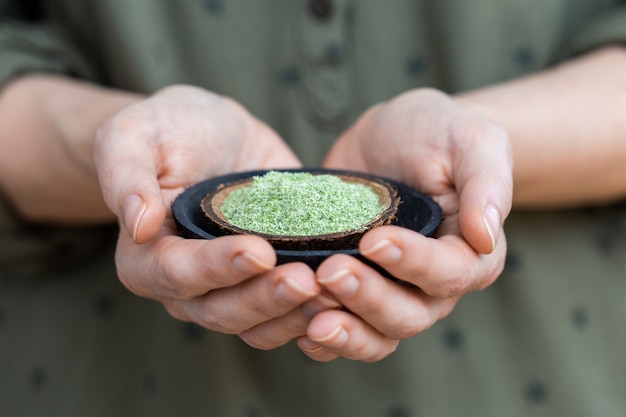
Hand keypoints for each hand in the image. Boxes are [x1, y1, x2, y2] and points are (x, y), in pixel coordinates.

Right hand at [94, 85, 327, 347]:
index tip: (258, 251)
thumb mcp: (133, 135)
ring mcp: (230, 287)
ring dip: (294, 313)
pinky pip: (286, 311)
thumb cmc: (168, 129)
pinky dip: (313, 308)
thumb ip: (126, 175)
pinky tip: (346, 291)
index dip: (217, 268)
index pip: (178, 274)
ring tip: (332, 291)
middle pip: (221, 310)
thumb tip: (138, 223)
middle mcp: (187, 285)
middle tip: (306, 279)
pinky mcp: (267, 278)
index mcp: (146, 258)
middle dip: (265, 297)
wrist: (214, 132)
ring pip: (257, 322)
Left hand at [298, 88, 512, 360]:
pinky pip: (347, 328)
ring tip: (311, 315)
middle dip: (369, 299)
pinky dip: (326, 339)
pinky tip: (299, 327)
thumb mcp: (471, 139)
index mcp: (471, 252)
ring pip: (377, 333)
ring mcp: (393, 290)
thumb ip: (486, 182)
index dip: (414, 264)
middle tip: (329, 272)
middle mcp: (434, 284)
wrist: (392, 136)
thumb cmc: (439, 132)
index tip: (374, 240)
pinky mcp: (357, 288)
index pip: (450, 273)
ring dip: (346, 331)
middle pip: (409, 314)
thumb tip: (486, 235)